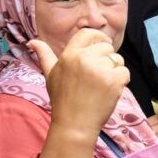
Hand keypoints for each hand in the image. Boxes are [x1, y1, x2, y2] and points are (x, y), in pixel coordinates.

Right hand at [28, 29, 129, 145]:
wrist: (74, 125)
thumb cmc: (62, 100)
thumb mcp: (50, 75)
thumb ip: (44, 55)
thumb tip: (32, 41)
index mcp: (69, 54)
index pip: (88, 33)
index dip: (98, 38)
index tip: (103, 46)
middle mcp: (84, 59)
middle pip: (106, 46)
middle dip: (107, 58)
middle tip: (98, 75)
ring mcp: (100, 69)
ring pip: (118, 60)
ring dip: (114, 70)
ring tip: (102, 85)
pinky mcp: (114, 80)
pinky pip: (125, 72)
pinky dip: (121, 81)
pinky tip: (110, 91)